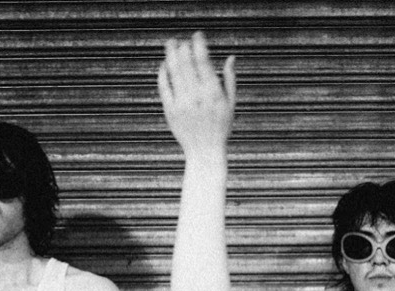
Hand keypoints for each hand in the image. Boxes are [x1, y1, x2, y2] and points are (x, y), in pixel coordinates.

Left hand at [158, 31, 234, 158]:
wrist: (205, 151)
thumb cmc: (220, 127)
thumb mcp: (230, 104)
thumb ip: (230, 79)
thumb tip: (231, 57)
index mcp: (213, 93)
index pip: (203, 61)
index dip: (199, 45)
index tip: (197, 35)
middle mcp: (197, 97)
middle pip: (186, 63)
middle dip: (183, 47)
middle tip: (181, 40)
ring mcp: (182, 103)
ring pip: (174, 72)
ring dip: (171, 54)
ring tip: (171, 44)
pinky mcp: (170, 110)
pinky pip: (164, 86)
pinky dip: (163, 73)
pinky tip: (165, 65)